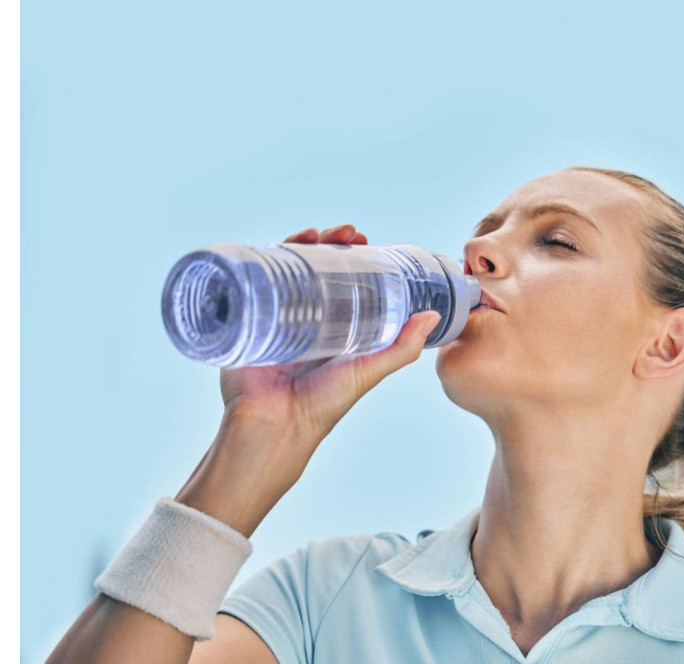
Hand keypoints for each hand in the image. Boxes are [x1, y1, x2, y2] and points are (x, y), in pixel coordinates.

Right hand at [176, 224, 441, 535]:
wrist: (274, 425)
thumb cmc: (322, 405)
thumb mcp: (368, 371)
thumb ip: (401, 348)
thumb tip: (433, 315)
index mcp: (332, 325)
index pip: (342, 278)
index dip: (352, 255)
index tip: (364, 239)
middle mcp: (303, 316)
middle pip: (313, 266)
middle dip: (328, 243)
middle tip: (344, 233)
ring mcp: (273, 315)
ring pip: (283, 268)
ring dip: (297, 243)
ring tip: (315, 233)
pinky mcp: (245, 319)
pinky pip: (249, 282)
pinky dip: (257, 259)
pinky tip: (271, 245)